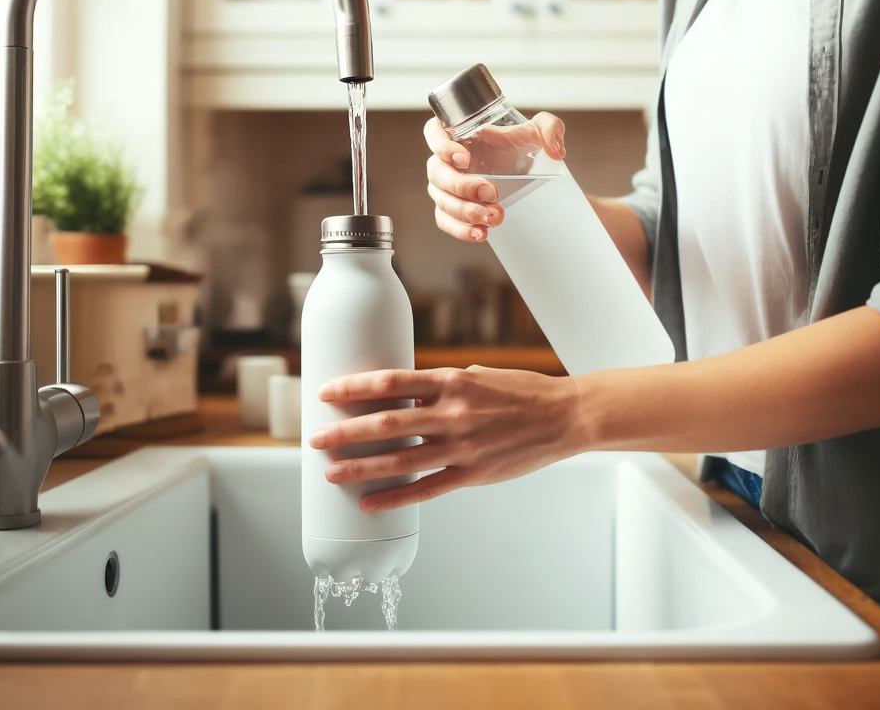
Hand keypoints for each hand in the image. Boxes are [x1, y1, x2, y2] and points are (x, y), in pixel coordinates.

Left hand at [309, 365, 585, 511]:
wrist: (564, 417)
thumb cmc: (521, 392)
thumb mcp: (477, 376)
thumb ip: (441, 387)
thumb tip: (404, 396)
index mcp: (452, 381)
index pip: (390, 383)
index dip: (354, 387)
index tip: (327, 392)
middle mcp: (452, 413)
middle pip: (386, 424)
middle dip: (345, 432)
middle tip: (315, 438)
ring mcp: (461, 446)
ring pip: (399, 460)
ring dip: (360, 467)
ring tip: (330, 473)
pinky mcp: (472, 474)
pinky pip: (425, 489)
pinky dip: (394, 497)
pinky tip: (369, 503)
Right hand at [424, 112, 565, 242]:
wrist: (523, 175)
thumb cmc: (521, 148)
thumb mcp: (539, 131)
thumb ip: (549, 128)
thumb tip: (554, 150)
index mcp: (458, 134)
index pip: (434, 133)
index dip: (441, 145)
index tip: (464, 158)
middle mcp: (446, 160)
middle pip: (437, 172)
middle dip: (462, 186)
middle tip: (491, 193)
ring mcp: (446, 187)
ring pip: (441, 200)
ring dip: (464, 211)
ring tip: (492, 217)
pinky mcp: (451, 210)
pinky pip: (445, 221)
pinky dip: (460, 230)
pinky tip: (481, 233)